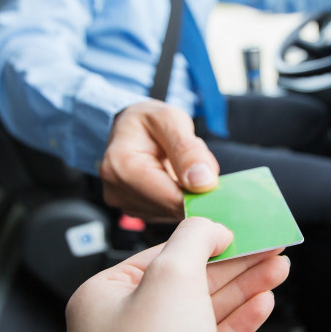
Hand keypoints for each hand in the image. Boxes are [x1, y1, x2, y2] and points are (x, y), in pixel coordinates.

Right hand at [99, 100, 219, 221]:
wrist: (127, 129)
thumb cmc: (147, 121)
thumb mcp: (170, 119)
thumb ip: (187, 150)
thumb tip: (204, 183)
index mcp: (123, 167)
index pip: (171, 198)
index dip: (199, 193)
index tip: (213, 179)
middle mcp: (117, 192)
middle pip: (173, 207)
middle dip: (192, 188)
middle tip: (193, 161)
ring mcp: (124, 204)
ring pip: (173, 211)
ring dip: (186, 191)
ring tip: (178, 165)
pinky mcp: (135, 211)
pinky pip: (168, 211)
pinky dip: (178, 196)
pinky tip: (172, 177)